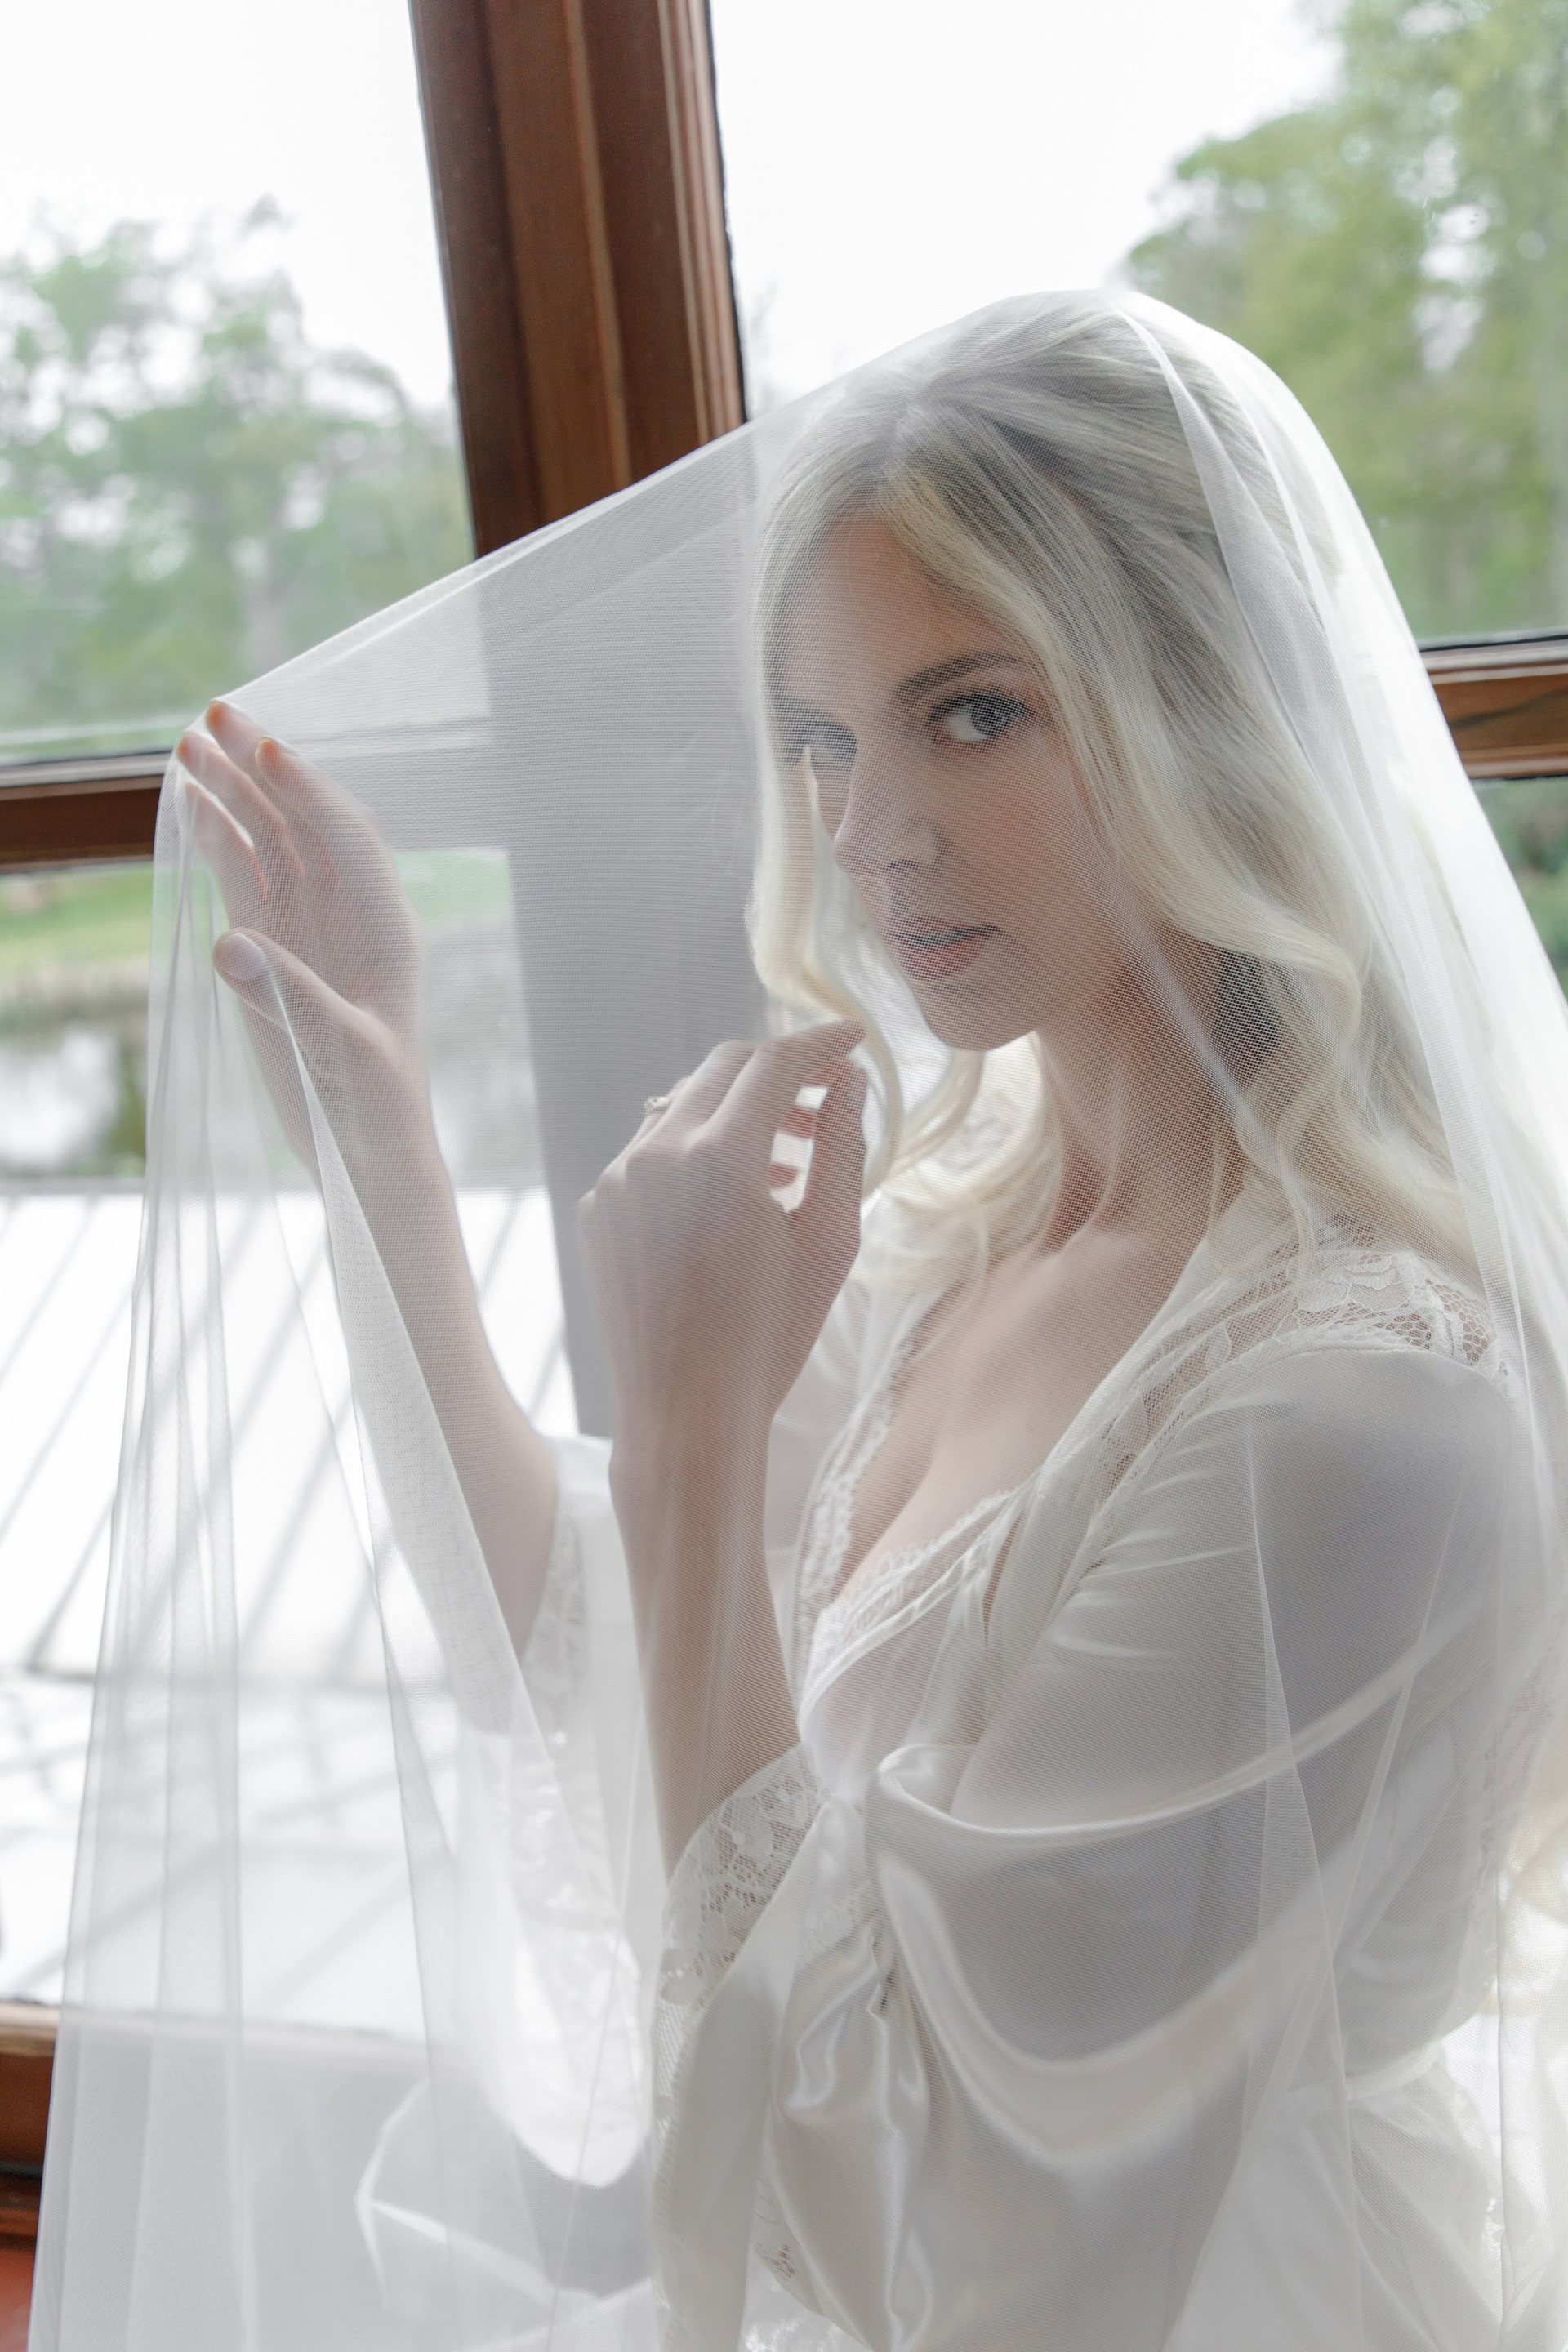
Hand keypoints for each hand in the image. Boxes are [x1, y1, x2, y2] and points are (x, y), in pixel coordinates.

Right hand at [179, 700, 432, 1191]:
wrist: (365, 1146)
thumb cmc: (373, 1104)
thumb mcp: (342, 1055)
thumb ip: (291, 998)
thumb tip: (227, 943)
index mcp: (384, 926)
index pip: (347, 841)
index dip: (310, 793)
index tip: (270, 751)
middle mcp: (348, 911)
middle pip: (303, 821)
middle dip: (262, 768)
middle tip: (214, 716)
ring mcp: (307, 922)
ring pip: (267, 838)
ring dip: (231, 790)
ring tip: (187, 744)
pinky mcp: (271, 941)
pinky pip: (242, 872)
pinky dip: (215, 835)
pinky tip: (187, 800)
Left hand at [579, 1025, 866, 1463]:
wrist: (685, 1413)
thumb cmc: (769, 1338)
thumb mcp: (829, 1243)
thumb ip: (842, 1148)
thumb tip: (847, 1084)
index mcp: (718, 1158)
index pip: (773, 1064)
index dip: (819, 1045)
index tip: (854, 1041)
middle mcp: (655, 1155)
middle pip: (722, 1069)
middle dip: (779, 1073)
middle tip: (826, 1101)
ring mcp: (616, 1181)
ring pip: (683, 1106)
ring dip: (738, 1115)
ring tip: (789, 1163)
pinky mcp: (597, 1209)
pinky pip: (652, 1152)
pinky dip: (697, 1153)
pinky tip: (735, 1199)